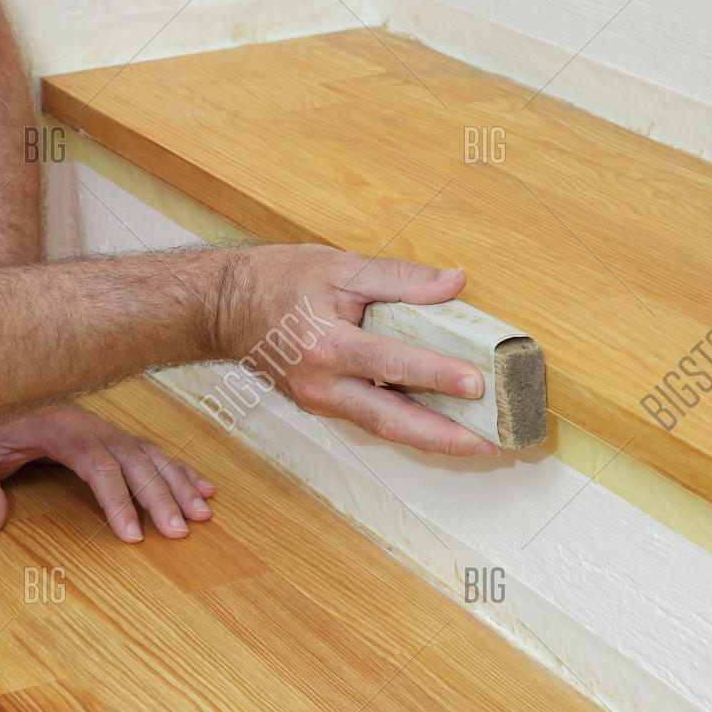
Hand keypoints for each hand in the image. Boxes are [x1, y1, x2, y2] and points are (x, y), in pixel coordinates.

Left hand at [0, 403, 215, 542]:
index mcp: (61, 428)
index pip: (97, 465)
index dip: (117, 500)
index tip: (131, 535)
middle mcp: (92, 425)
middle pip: (134, 461)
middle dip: (161, 496)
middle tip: (180, 531)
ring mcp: (106, 429)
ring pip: (151, 455)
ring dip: (179, 484)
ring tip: (203, 515)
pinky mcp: (113, 436)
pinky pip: (153, 451)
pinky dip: (180, 471)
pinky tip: (203, 489)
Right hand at [217, 245, 498, 456]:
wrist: (224, 309)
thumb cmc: (278, 282)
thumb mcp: (339, 267)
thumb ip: (400, 277)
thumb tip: (454, 283)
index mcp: (325, 346)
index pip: (391, 364)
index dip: (436, 375)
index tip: (476, 383)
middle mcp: (321, 385)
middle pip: (389, 421)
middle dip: (442, 438)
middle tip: (488, 444)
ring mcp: (319, 401)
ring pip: (382, 427)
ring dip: (430, 438)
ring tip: (476, 441)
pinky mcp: (321, 405)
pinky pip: (370, 418)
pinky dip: (407, 423)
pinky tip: (441, 423)